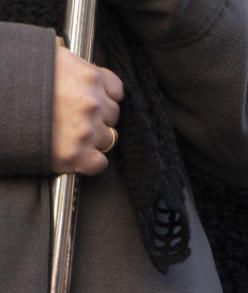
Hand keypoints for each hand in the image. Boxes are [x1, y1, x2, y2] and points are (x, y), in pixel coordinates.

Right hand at [51, 37, 124, 175]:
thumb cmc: (17, 75)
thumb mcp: (50, 59)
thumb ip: (73, 67)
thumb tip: (78, 71)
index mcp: (88, 76)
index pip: (115, 90)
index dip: (104, 97)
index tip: (93, 101)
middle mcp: (91, 103)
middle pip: (111, 115)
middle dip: (97, 117)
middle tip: (73, 118)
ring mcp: (85, 130)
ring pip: (107, 139)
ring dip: (92, 139)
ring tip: (68, 134)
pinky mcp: (76, 154)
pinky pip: (98, 163)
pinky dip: (89, 162)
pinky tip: (75, 153)